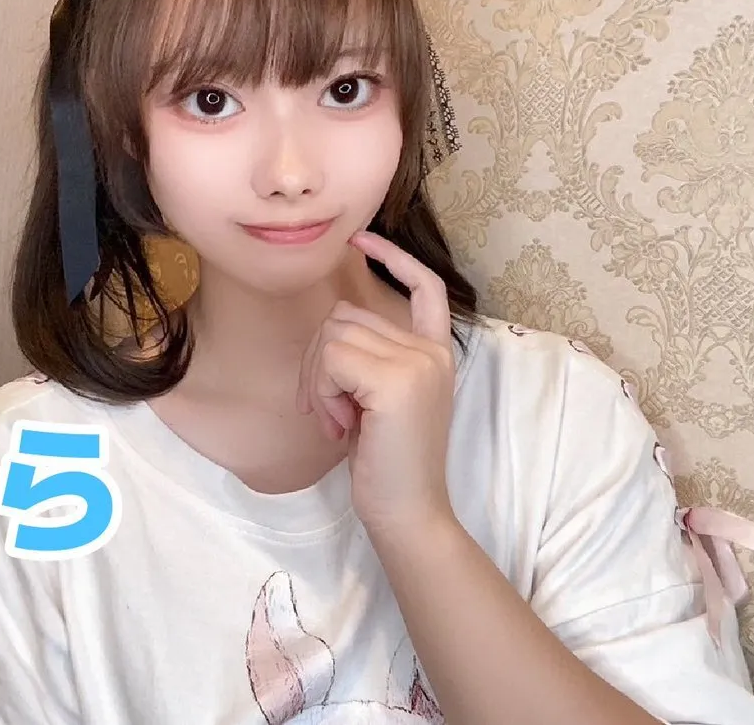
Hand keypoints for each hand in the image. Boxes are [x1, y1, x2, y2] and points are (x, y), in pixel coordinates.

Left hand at [296, 230, 456, 536]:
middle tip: (332, 411)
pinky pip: (331, 360)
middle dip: (319, 361)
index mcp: (435, 353)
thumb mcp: (380, 400)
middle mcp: (431, 351)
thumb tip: (332, 329)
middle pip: (344, 315)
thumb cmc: (386, 464)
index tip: (361, 241)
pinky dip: (321, 391)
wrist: (408, 512)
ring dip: (318, 381)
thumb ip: (370, 359)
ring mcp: (417, 362)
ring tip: (340, 421)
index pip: (425, 286)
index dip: (394, 258)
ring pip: (332, 336)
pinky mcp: (396, 381)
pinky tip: (342, 426)